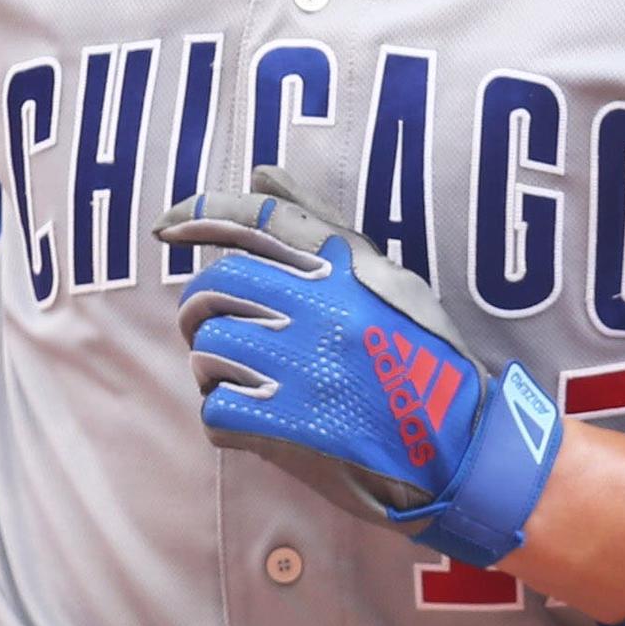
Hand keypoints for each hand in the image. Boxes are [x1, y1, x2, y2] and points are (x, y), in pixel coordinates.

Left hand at [158, 166, 563, 565]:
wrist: (460, 453)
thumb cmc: (423, 361)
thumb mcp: (390, 279)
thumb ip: (319, 227)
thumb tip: (260, 172)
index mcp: (349, 268)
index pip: (259, 220)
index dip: (200, 214)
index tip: (164, 228)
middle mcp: (324, 309)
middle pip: (216, 286)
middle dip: (201, 308)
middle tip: (216, 329)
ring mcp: (304, 369)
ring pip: (208, 349)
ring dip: (217, 369)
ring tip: (252, 381)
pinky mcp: (288, 428)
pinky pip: (216, 411)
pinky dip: (227, 419)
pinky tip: (258, 420)